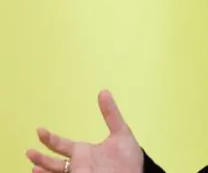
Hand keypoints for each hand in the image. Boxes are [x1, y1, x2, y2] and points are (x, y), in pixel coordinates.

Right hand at [26, 90, 142, 172]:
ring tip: (33, 167)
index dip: (50, 138)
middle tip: (29, 151)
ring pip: (56, 172)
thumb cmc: (129, 159)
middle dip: (41, 157)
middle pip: (54, 161)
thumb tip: (104, 92)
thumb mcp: (122, 133)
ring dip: (45, 169)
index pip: (62, 145)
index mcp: (85, 151)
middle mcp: (79, 164)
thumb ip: (111, 114)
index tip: (39, 130)